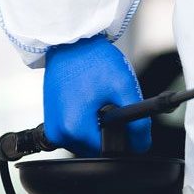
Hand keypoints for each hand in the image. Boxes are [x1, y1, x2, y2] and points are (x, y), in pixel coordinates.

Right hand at [43, 35, 149, 155]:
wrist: (70, 42)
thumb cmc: (94, 60)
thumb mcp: (124, 88)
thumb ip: (137, 122)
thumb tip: (142, 146)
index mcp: (74, 128)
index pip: (109, 151)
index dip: (126, 139)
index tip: (130, 123)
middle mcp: (58, 133)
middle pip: (96, 148)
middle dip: (111, 132)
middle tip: (114, 105)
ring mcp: (52, 127)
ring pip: (86, 141)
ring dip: (99, 127)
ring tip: (101, 100)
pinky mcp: (51, 120)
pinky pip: (75, 131)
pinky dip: (87, 121)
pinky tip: (91, 102)